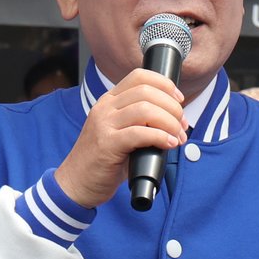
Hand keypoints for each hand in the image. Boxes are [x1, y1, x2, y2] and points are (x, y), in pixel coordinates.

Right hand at [54, 68, 184, 208]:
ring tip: (178, 137)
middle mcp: (105, 107)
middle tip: (182, 125)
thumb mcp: (121, 131)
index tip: (178, 100)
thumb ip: (141, 120)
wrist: (77, 182)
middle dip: (172, 108)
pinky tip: (169, 144)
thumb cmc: (104, 159)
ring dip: (170, 122)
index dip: (165, 85)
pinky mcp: (107, 144)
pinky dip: (161, 137)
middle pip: (147, 92)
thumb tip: (176, 119)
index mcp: (109, 100)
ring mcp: (104, 124)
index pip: (140, 76)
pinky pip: (140, 133)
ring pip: (145, 110)